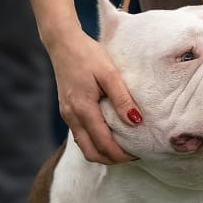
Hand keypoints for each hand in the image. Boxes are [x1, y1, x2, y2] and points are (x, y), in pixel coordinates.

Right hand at [46, 26, 140, 164]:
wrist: (62, 43)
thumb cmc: (88, 54)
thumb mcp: (109, 73)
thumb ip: (122, 99)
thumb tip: (136, 122)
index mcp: (83, 109)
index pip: (104, 144)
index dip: (122, 154)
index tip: (139, 153)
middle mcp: (72, 116)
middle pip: (92, 153)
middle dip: (112, 159)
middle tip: (133, 155)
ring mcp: (67, 115)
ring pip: (85, 146)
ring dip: (103, 152)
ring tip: (123, 147)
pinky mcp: (67, 111)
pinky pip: (81, 135)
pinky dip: (95, 142)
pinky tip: (110, 134)